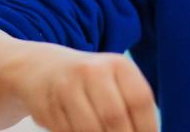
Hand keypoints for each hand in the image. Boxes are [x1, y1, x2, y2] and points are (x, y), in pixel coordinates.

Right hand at [7, 41, 157, 131]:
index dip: (147, 126)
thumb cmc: (90, 80)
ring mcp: (68, 87)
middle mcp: (93, 71)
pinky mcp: (48, 105)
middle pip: (115, 116)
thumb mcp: (114, 80)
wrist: (43, 68)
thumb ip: (130, 104)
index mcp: (118, 65)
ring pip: (90, 128)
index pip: (139, 99)